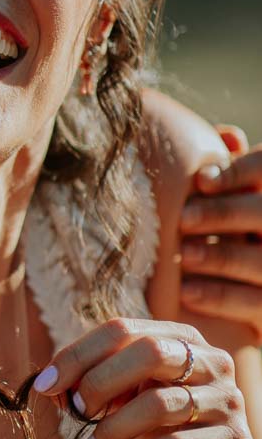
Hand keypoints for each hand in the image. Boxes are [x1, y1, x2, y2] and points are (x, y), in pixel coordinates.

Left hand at [34, 318, 261, 438]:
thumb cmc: (167, 432)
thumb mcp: (131, 402)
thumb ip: (98, 386)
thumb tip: (51, 386)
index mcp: (182, 340)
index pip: (122, 330)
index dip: (78, 355)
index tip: (46, 384)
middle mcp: (211, 362)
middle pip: (148, 353)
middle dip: (99, 382)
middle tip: (77, 412)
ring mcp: (226, 401)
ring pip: (159, 403)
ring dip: (113, 428)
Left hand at [180, 127, 261, 340]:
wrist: (249, 296)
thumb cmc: (240, 237)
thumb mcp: (239, 202)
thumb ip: (233, 171)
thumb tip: (228, 134)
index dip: (241, 171)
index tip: (201, 180)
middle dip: (224, 214)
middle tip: (184, 219)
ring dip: (221, 256)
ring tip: (184, 255)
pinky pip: (256, 304)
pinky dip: (221, 297)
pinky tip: (187, 292)